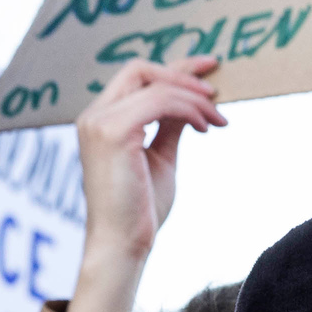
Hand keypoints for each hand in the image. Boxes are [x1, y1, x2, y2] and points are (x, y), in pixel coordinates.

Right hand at [70, 57, 224, 311]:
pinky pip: (160, 102)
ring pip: (156, 86)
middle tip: (216, 93)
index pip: (137, 77)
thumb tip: (191, 101)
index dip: (175, 67)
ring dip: (194, 99)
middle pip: (141, 69)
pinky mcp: (113, 132)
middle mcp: (94, 115)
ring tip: (217, 121)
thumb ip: (168, 126)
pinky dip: (189, 109)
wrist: (125, 244)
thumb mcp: (160, 157)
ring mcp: (99, 122)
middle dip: (183, 73)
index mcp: (101, 120)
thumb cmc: (140, 210)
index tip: (209, 68)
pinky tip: (205, 128)